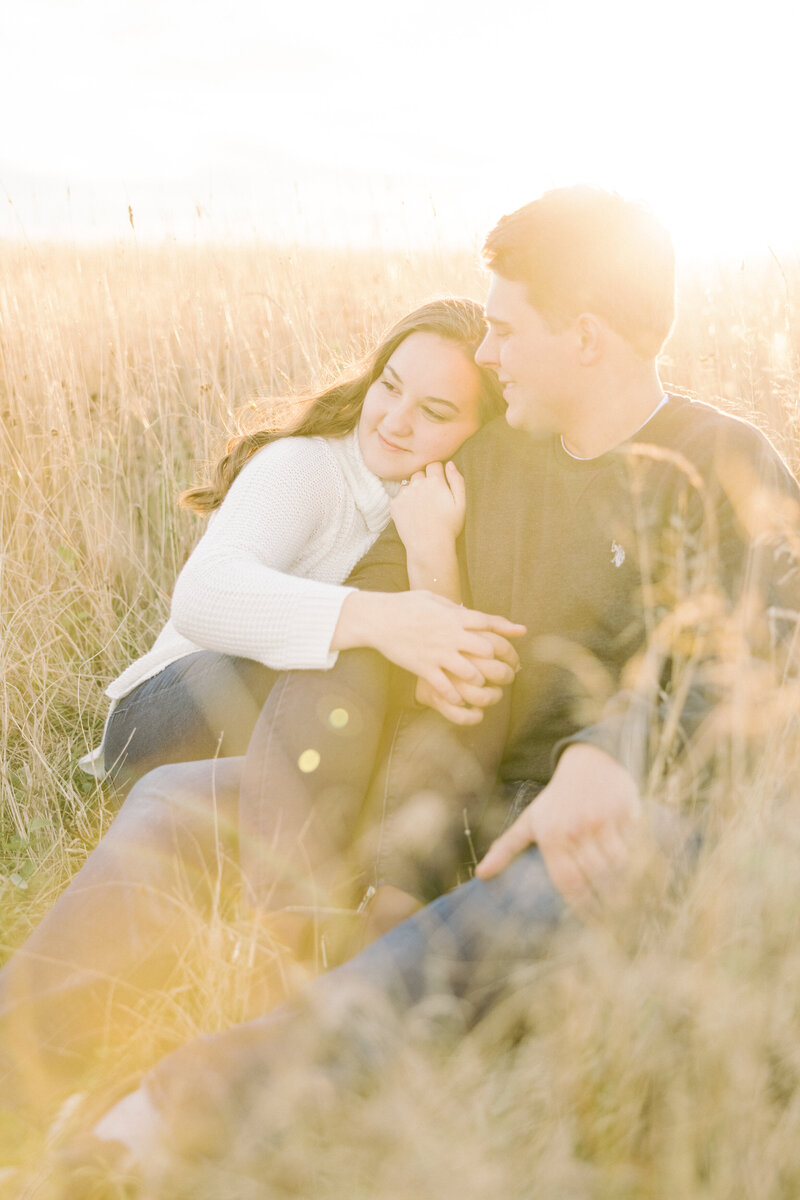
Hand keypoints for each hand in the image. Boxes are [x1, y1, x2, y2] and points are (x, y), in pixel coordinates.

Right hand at [333, 590, 524, 705]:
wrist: (377, 618)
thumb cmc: (405, 605)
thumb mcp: (433, 599)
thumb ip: (454, 606)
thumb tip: (469, 610)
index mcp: (454, 616)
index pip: (489, 623)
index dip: (508, 632)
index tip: (520, 638)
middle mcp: (450, 634)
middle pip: (486, 650)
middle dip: (500, 662)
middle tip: (508, 671)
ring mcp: (437, 652)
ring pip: (470, 672)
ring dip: (480, 681)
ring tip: (483, 687)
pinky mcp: (423, 667)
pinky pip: (445, 687)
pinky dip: (455, 696)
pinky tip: (460, 699)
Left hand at [390, 461, 465, 553]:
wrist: (429, 547)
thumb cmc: (449, 527)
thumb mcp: (461, 503)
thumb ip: (457, 480)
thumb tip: (450, 464)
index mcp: (435, 481)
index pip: (434, 464)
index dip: (438, 472)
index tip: (440, 483)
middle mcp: (417, 484)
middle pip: (419, 473)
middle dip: (425, 480)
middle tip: (431, 497)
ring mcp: (404, 494)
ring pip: (408, 484)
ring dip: (414, 490)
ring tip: (421, 506)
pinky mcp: (394, 505)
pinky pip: (399, 496)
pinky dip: (404, 501)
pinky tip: (412, 513)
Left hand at [475, 743, 644, 916]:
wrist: (587, 761)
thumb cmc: (556, 799)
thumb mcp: (530, 821)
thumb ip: (506, 848)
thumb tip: (481, 875)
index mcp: (551, 834)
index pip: (568, 882)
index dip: (583, 908)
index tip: (595, 924)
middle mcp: (576, 826)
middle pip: (597, 877)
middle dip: (609, 901)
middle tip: (618, 917)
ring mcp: (603, 817)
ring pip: (619, 864)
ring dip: (626, 884)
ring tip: (631, 901)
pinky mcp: (626, 809)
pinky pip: (637, 845)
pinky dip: (642, 862)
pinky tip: (644, 877)